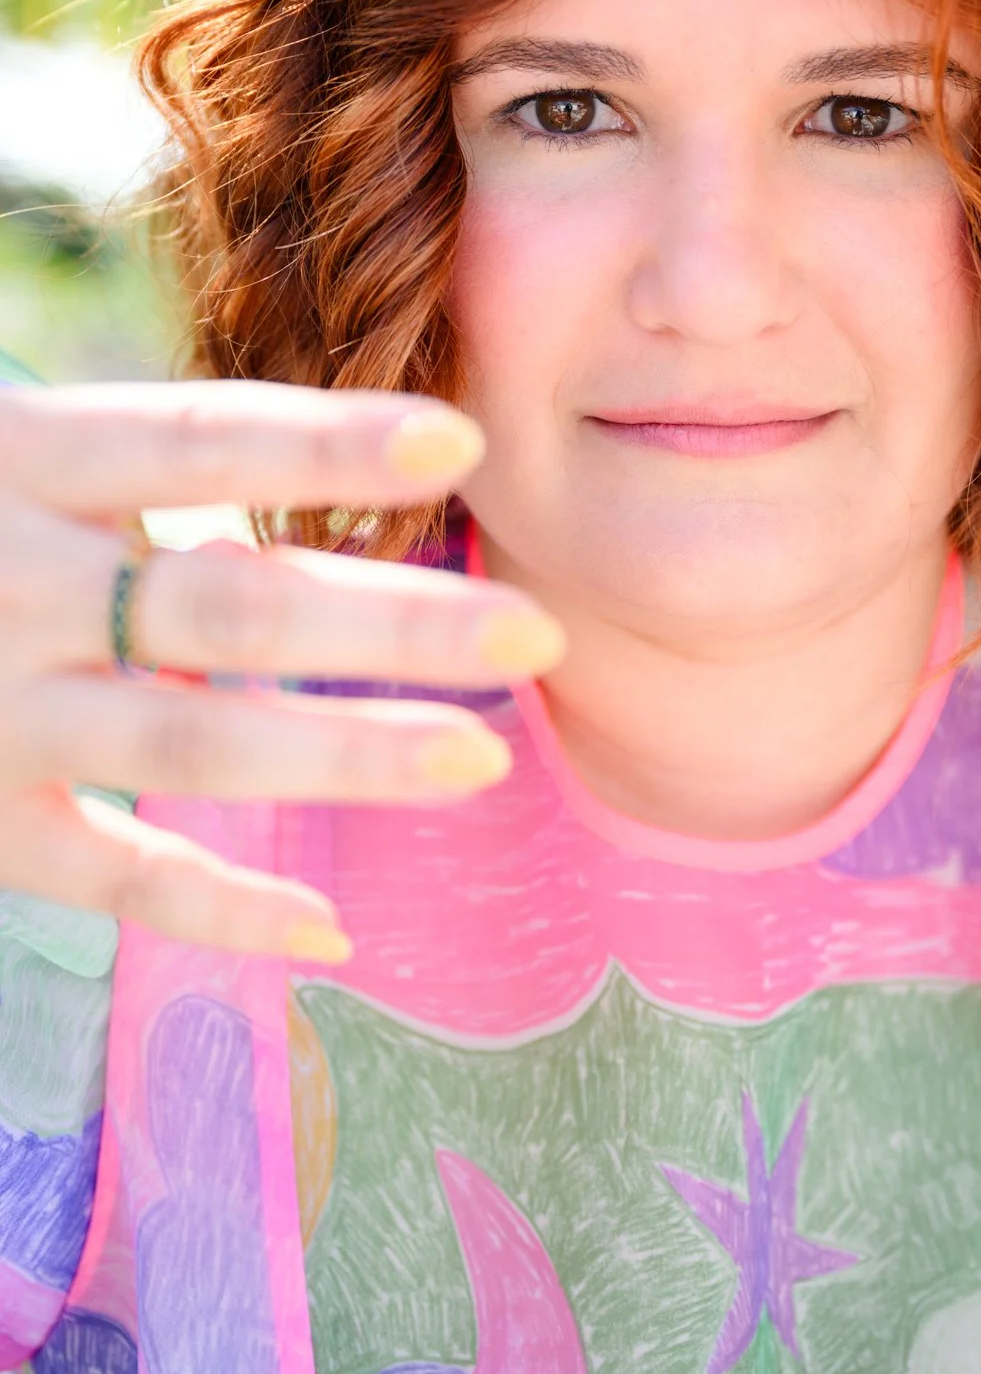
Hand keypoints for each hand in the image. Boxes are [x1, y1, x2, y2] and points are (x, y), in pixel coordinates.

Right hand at [0, 382, 562, 958]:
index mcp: (12, 458)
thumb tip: (270, 498)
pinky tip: (329, 932)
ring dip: (343, 754)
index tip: (462, 443)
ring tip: (480, 756)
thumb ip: (115, 467)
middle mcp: (2, 583)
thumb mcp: (2, 448)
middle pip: (223, 605)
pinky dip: (217, 910)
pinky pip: (108, 875)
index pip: (192, 441)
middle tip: (535, 630)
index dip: (326, 443)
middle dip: (389, 623)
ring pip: (186, 741)